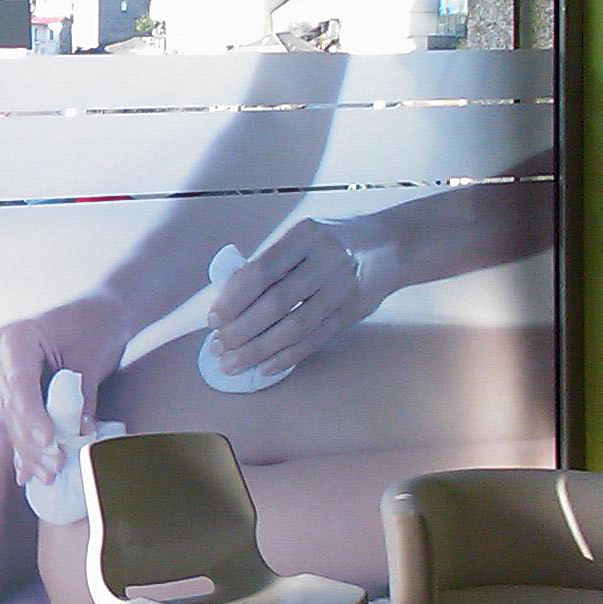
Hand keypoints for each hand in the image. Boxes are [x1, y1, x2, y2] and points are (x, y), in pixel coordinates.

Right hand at [0, 293, 133, 484]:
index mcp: (15, 338)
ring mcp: (5, 375)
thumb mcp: (91, 360)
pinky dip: (28, 445)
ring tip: (48, 476)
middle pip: (15, 408)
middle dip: (33, 442)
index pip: (21, 385)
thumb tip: (79, 437)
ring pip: (15, 420)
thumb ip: (81, 397)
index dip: (33, 418)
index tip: (49, 443)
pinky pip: (21, 420)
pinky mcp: (17, 390)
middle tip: (55, 468)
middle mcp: (2, 357)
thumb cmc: (96, 326)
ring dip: (31, 450)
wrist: (101, 313)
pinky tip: (27, 472)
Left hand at [207, 218, 387, 377]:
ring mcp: (342, 288)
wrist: (389, 245)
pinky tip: (265, 367)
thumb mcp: (300, 238)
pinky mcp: (353, 312)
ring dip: (260, 349)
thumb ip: (270, 263)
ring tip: (232, 363)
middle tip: (217, 347)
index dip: (233, 299)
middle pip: (276, 302)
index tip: (213, 320)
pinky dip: (288, 356)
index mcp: (303, 236)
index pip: (260, 271)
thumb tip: (227, 300)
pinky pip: (317, 339)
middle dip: (241, 330)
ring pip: (295, 326)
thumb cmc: (329, 242)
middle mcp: (325, 260)